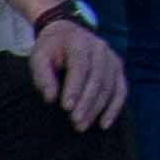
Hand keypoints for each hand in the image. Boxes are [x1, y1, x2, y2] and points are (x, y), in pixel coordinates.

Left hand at [28, 12, 125, 132]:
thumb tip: (50, 98)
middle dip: (87, 103)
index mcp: (79, 42)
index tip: (65, 108)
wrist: (67, 33)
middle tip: (75, 122)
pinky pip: (121, 90)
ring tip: (82, 126)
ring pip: (109, 87)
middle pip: (97, 79)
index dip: (74, 88)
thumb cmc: (50, 49)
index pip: (80, 67)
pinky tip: (104, 123)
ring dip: (98, 109)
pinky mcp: (118, 68)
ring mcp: (112, 58)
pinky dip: (114, 108)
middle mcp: (100, 48)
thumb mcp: (38, 58)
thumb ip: (42, 77)